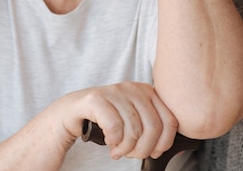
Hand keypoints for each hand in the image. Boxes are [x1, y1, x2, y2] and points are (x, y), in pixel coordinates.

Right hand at [55, 82, 177, 159]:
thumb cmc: (106, 119)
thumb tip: (166, 146)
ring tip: (118, 150)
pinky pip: (115, 127)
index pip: (170, 120)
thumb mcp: (134, 119)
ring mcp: (115, 91)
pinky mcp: (96, 98)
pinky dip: (113, 142)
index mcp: (147, 91)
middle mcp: (133, 88)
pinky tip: (109, 143)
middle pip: (153, 128)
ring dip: (126, 149)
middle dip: (143, 149)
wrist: (72, 112)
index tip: (154, 152)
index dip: (164, 143)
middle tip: (131, 154)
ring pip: (134, 130)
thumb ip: (151, 125)